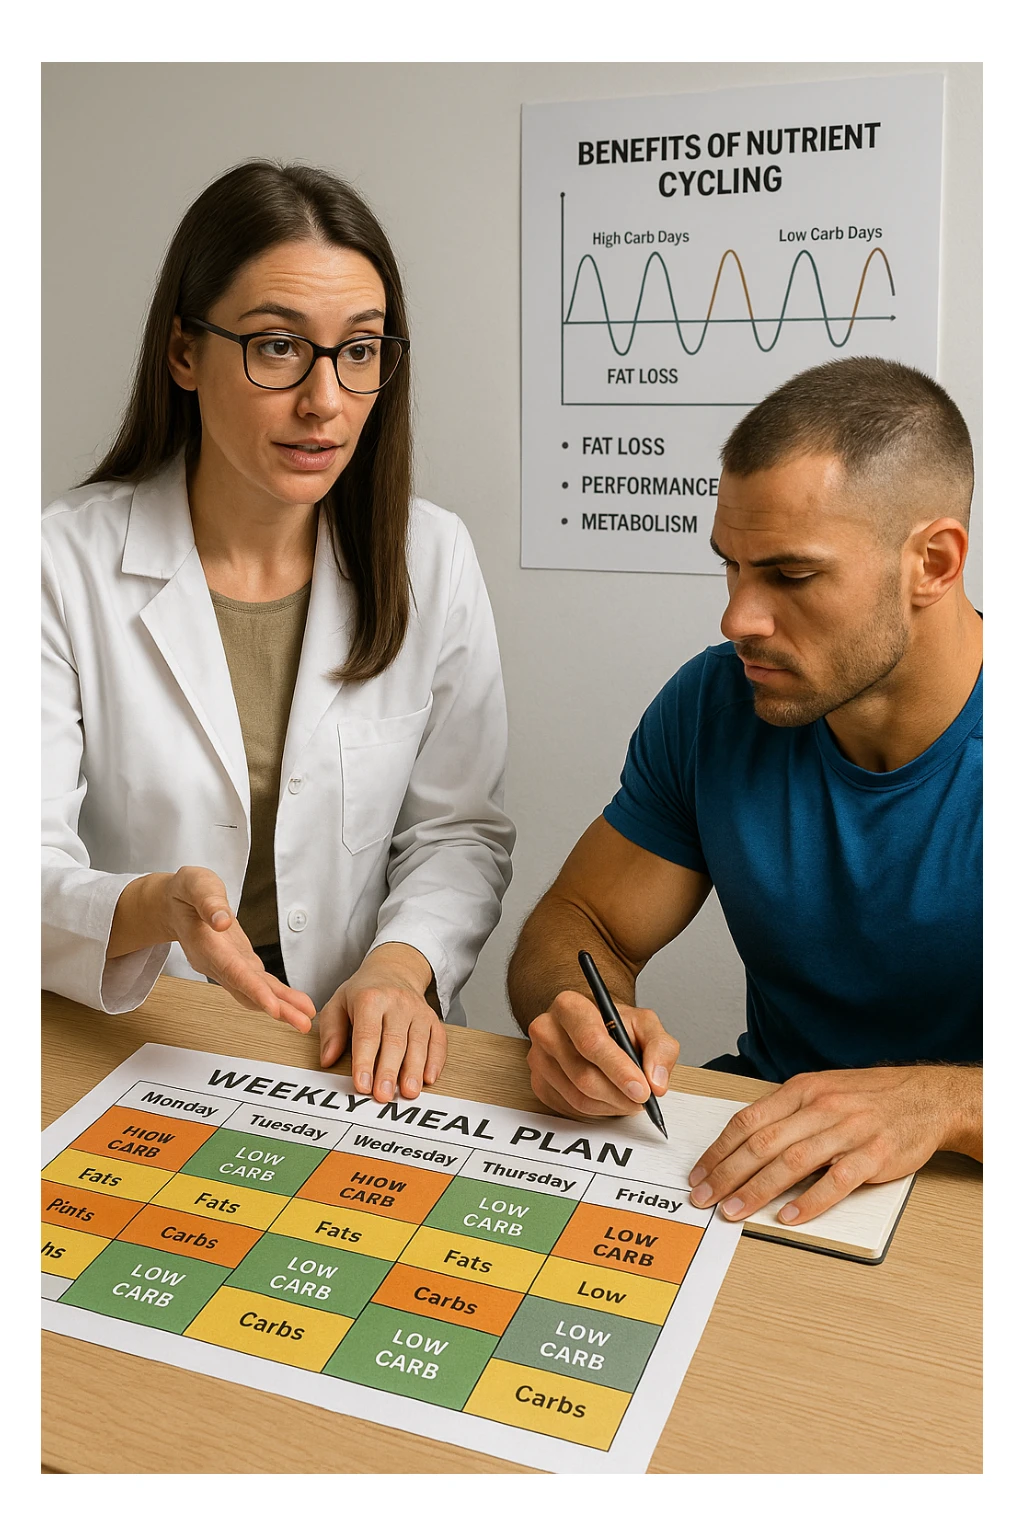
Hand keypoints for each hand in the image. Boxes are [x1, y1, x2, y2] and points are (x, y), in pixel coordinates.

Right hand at [161, 867, 314, 1031]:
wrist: (174, 905)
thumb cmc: (186, 892)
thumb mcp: (196, 885)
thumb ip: (209, 902)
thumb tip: (223, 921)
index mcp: (206, 944)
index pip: (232, 971)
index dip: (254, 990)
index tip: (273, 1008)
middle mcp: (216, 962)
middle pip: (247, 990)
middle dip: (276, 1008)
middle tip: (302, 1024)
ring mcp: (227, 966)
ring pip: (254, 992)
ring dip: (281, 1007)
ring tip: (305, 1019)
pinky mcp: (237, 964)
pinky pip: (258, 984)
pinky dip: (278, 996)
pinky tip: (296, 1004)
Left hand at [317, 943, 446, 1101]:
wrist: (394, 969)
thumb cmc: (364, 992)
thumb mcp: (338, 1003)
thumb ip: (331, 1032)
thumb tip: (327, 1060)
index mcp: (370, 998)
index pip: (367, 1034)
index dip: (365, 1061)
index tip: (362, 1084)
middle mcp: (397, 1002)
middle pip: (394, 1041)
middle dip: (389, 1071)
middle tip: (383, 1095)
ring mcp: (418, 1011)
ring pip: (418, 1043)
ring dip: (414, 1070)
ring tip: (408, 1092)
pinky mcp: (433, 1018)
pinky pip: (438, 1040)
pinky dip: (435, 1060)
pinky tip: (429, 1078)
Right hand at [526, 989, 678, 1119]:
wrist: (592, 1026)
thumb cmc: (615, 1024)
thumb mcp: (645, 1024)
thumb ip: (659, 1047)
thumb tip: (656, 1081)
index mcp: (570, 1006)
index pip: (591, 1041)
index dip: (619, 1070)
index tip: (642, 1089)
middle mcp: (547, 1030)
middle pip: (584, 1075)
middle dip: (620, 1094)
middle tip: (642, 1098)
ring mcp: (539, 1059)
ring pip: (579, 1098)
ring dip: (612, 1105)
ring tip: (629, 1097)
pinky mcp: (539, 1084)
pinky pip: (572, 1109)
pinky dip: (599, 1110)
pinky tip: (610, 1097)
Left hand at [688, 1064, 981, 1223]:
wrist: (926, 1097)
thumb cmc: (868, 1096)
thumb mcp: (821, 1089)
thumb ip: (786, 1112)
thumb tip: (743, 1141)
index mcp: (802, 1090)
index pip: (748, 1121)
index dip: (719, 1150)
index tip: (699, 1174)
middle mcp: (821, 1108)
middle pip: (762, 1144)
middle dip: (727, 1174)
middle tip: (704, 1198)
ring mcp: (848, 1131)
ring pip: (792, 1163)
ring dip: (757, 1191)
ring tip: (733, 1211)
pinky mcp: (875, 1155)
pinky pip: (836, 1181)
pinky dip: (810, 1201)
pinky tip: (790, 1216)